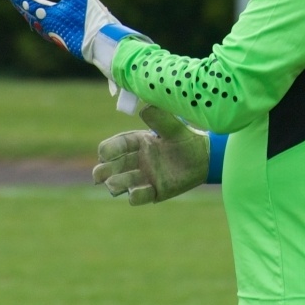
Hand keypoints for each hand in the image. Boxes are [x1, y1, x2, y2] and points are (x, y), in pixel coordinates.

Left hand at [0, 0, 147, 77]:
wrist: (104, 47)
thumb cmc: (89, 20)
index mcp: (45, 16)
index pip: (23, 0)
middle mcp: (46, 27)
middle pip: (27, 12)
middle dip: (18, 1)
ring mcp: (56, 35)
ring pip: (36, 21)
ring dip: (29, 11)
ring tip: (25, 7)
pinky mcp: (66, 40)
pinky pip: (47, 28)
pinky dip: (42, 19)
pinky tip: (51, 21)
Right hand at [94, 104, 209, 204]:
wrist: (206, 158)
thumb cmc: (188, 139)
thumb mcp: (174, 128)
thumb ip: (161, 119)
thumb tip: (145, 108)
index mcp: (139, 142)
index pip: (117, 145)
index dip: (109, 149)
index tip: (104, 154)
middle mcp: (138, 160)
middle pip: (114, 166)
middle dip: (103, 170)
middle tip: (98, 175)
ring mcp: (145, 177)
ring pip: (123, 182)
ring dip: (116, 183)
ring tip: (112, 184)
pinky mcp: (155, 191)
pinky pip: (141, 196)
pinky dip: (135, 196)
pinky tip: (133, 194)